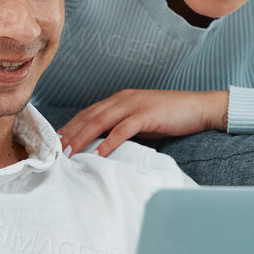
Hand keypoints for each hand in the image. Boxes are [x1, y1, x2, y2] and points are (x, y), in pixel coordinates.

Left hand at [57, 89, 228, 158]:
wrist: (200, 108)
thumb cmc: (172, 116)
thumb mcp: (142, 121)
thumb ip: (123, 128)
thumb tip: (104, 144)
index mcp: (120, 99)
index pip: (88, 113)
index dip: (70, 127)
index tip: (56, 142)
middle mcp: (123, 99)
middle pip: (88, 116)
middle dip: (69, 133)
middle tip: (53, 150)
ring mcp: (134, 105)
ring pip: (100, 121)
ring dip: (82, 137)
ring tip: (68, 153)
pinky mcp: (147, 114)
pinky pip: (123, 129)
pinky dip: (109, 142)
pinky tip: (99, 154)